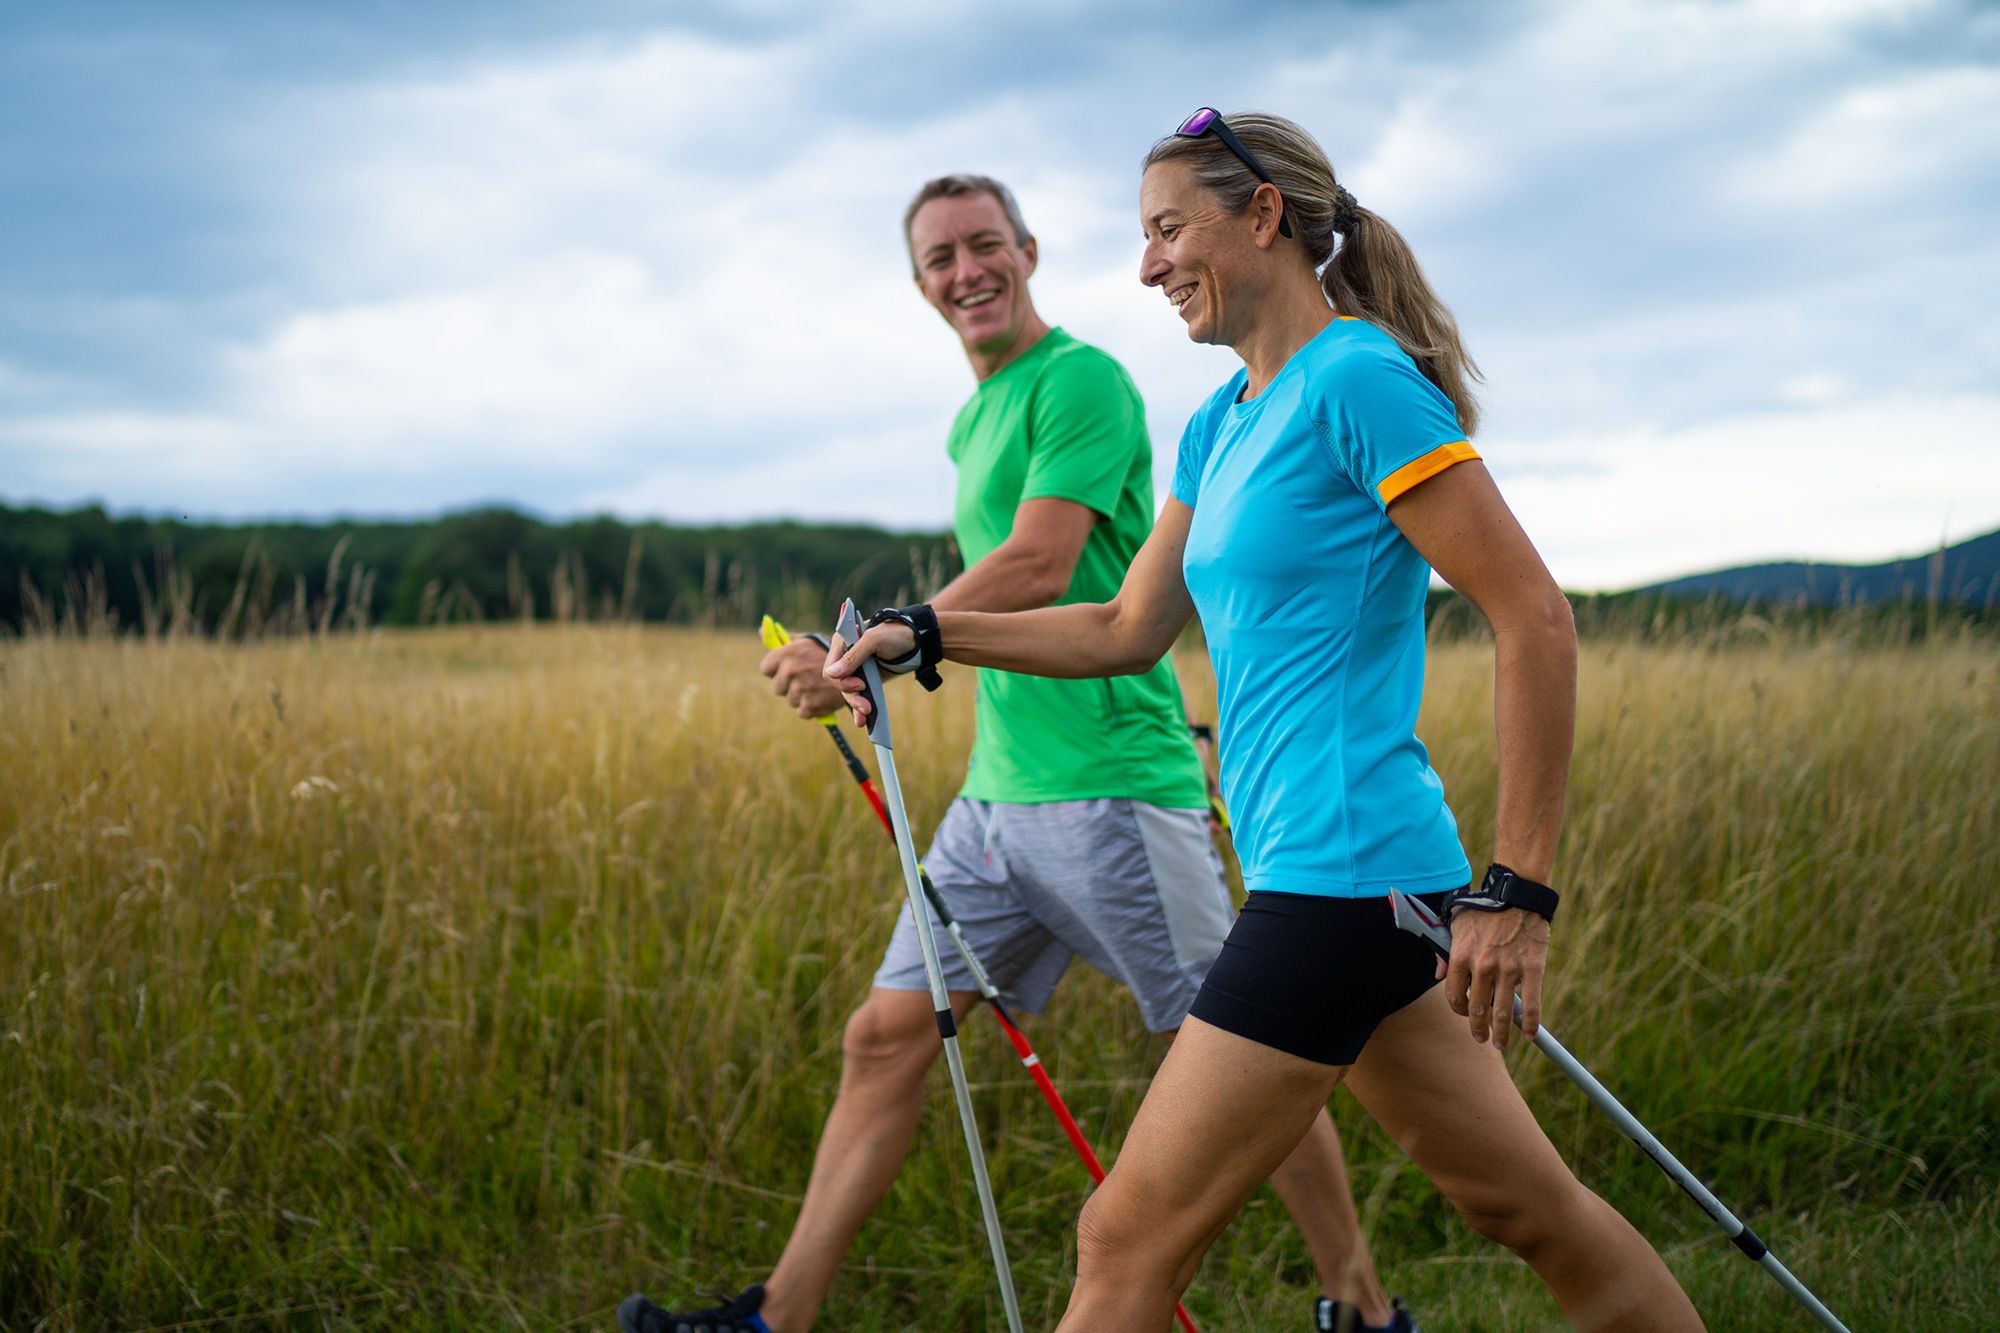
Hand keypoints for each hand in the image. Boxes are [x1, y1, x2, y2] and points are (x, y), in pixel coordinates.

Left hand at [760, 639, 846, 719]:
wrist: (857, 668)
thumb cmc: (827, 654)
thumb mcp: (806, 641)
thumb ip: (783, 638)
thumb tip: (761, 631)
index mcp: (787, 653)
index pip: (766, 669)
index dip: (776, 670)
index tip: (786, 670)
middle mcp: (791, 670)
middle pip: (777, 688)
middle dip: (788, 686)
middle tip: (804, 679)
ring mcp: (801, 689)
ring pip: (791, 700)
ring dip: (801, 697)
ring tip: (816, 687)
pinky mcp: (811, 705)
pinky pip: (802, 711)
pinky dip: (811, 708)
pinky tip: (821, 697)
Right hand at [823, 621, 916, 726]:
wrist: (917, 642)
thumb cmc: (895, 633)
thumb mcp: (874, 640)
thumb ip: (853, 656)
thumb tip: (831, 674)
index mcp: (842, 643)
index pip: (830, 668)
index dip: (842, 680)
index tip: (860, 684)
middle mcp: (846, 657)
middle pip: (839, 683)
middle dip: (852, 696)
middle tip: (866, 707)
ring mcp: (857, 669)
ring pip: (849, 692)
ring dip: (856, 705)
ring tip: (865, 717)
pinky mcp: (867, 679)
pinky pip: (860, 695)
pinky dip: (860, 707)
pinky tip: (863, 719)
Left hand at [1439, 907, 1549, 1049]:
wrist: (1517, 894)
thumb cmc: (1484, 908)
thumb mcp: (1456, 924)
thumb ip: (1444, 951)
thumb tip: (1437, 976)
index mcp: (1460, 956)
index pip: (1454, 996)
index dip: (1459, 1011)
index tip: (1465, 1016)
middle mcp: (1482, 966)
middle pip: (1477, 1009)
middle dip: (1478, 1029)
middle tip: (1482, 1038)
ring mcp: (1508, 969)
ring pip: (1503, 1012)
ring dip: (1502, 1034)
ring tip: (1501, 1044)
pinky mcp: (1532, 968)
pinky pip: (1531, 1004)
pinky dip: (1531, 1024)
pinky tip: (1529, 1035)